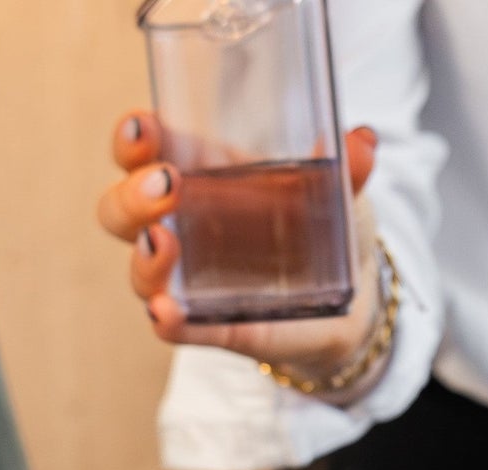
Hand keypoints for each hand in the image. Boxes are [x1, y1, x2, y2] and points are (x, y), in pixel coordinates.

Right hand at [94, 110, 383, 389]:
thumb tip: (364, 141)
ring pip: (141, 268)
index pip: (149, 151)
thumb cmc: (330, 227)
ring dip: (143, 254)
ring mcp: (192, 279)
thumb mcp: (343, 191)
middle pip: (123, 209)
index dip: (134, 138)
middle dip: (131, 195)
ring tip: (162, 239)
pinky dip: (168, 319)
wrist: (357, 298)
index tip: (141, 126)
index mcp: (205, 175)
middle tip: (166, 184)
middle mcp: (185, 226)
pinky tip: (166, 311)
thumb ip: (348, 168)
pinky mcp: (211, 324)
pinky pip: (176, 325)